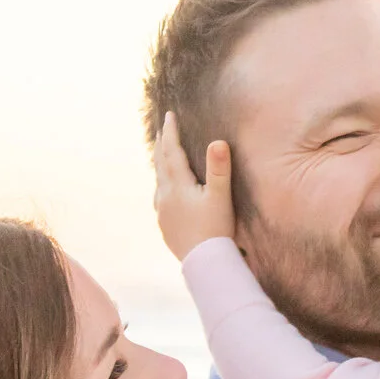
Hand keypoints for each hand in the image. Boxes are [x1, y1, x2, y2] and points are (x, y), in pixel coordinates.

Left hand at [153, 111, 234, 259]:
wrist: (204, 263)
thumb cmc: (215, 229)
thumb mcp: (221, 197)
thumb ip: (219, 168)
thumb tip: (218, 141)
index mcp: (178, 185)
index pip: (171, 151)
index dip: (170, 132)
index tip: (169, 115)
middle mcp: (165, 196)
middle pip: (160, 164)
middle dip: (162, 144)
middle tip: (161, 129)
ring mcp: (163, 212)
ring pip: (158, 181)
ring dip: (160, 164)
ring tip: (161, 155)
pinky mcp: (165, 226)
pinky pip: (160, 199)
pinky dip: (162, 186)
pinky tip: (164, 192)